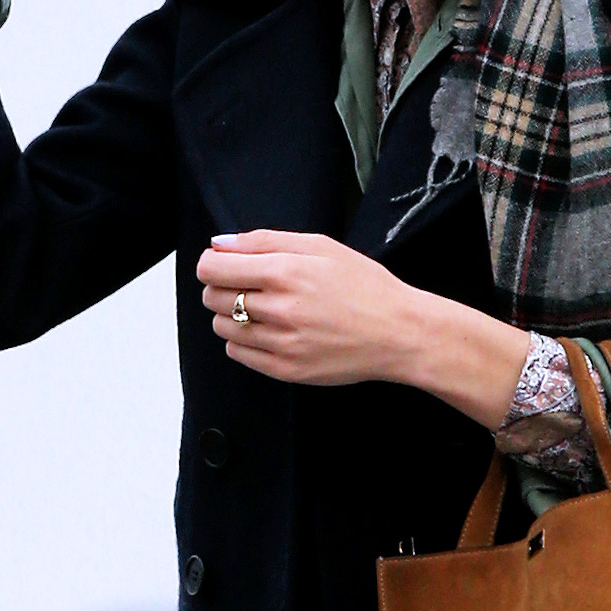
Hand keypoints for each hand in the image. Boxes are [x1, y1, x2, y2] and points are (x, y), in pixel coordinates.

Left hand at [196, 230, 527, 424]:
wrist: (399, 334)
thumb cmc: (364, 286)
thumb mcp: (320, 247)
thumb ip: (265, 241)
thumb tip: (219, 244)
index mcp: (284, 272)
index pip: (212, 268)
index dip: (212, 265)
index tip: (223, 266)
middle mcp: (278, 309)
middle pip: (213, 298)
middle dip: (222, 289)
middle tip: (249, 287)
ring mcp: (281, 344)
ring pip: (223, 327)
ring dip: (233, 316)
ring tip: (264, 311)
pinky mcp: (285, 370)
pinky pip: (238, 353)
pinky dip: (244, 341)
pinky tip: (270, 332)